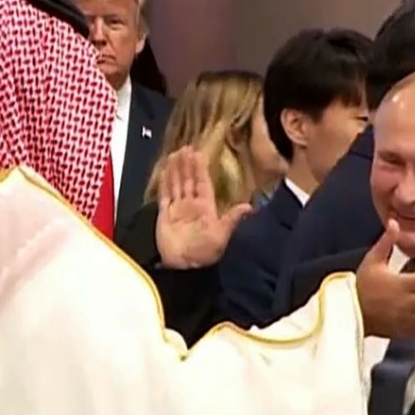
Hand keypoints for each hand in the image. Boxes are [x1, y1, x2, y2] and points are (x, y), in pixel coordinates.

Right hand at [155, 147, 251, 268]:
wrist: (183, 267)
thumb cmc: (204, 253)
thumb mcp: (222, 234)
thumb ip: (233, 218)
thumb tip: (250, 206)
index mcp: (206, 208)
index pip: (203, 183)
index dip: (201, 169)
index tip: (199, 154)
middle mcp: (192, 205)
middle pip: (189, 180)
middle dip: (188, 164)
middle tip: (186, 147)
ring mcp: (178, 209)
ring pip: (177, 184)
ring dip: (176, 169)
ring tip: (175, 153)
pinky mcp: (165, 215)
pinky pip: (165, 195)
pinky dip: (164, 182)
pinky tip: (165, 170)